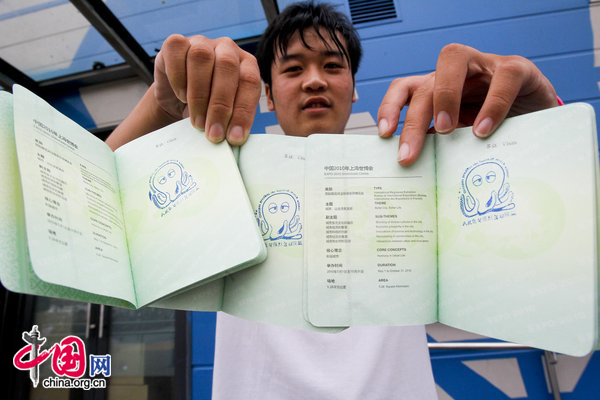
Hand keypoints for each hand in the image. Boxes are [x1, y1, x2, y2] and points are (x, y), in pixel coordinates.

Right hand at [154, 34, 260, 144]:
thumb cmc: (208, 107)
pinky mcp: (175, 43)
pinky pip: (177, 51)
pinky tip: (181, 95)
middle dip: (220, 106)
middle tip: (213, 134)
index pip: (250, 81)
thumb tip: (234, 139)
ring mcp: (201, 43)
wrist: (177, 98)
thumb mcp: (226, 115)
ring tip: (197, 122)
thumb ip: (233, 123)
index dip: (243, 111)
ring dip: (198, 95)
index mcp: (246, 64)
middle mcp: (227, 49)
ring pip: (201, 57)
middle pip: (227, 67)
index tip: (234, 138)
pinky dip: (178, 77)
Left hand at [377, 43, 558, 165]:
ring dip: (445, 96)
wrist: (540, 119)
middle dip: (413, 119)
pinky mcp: (518, 68)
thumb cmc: (496, 127)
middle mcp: (456, 72)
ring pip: (453, 60)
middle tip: (409, 154)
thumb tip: (415, 165)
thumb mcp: (464, 137)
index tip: (384, 134)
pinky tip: (484, 131)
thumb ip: (442, 142)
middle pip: (425, 84)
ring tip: (445, 131)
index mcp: (439, 89)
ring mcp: (485, 65)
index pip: (405, 89)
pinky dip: (493, 105)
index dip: (390, 107)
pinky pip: (503, 78)